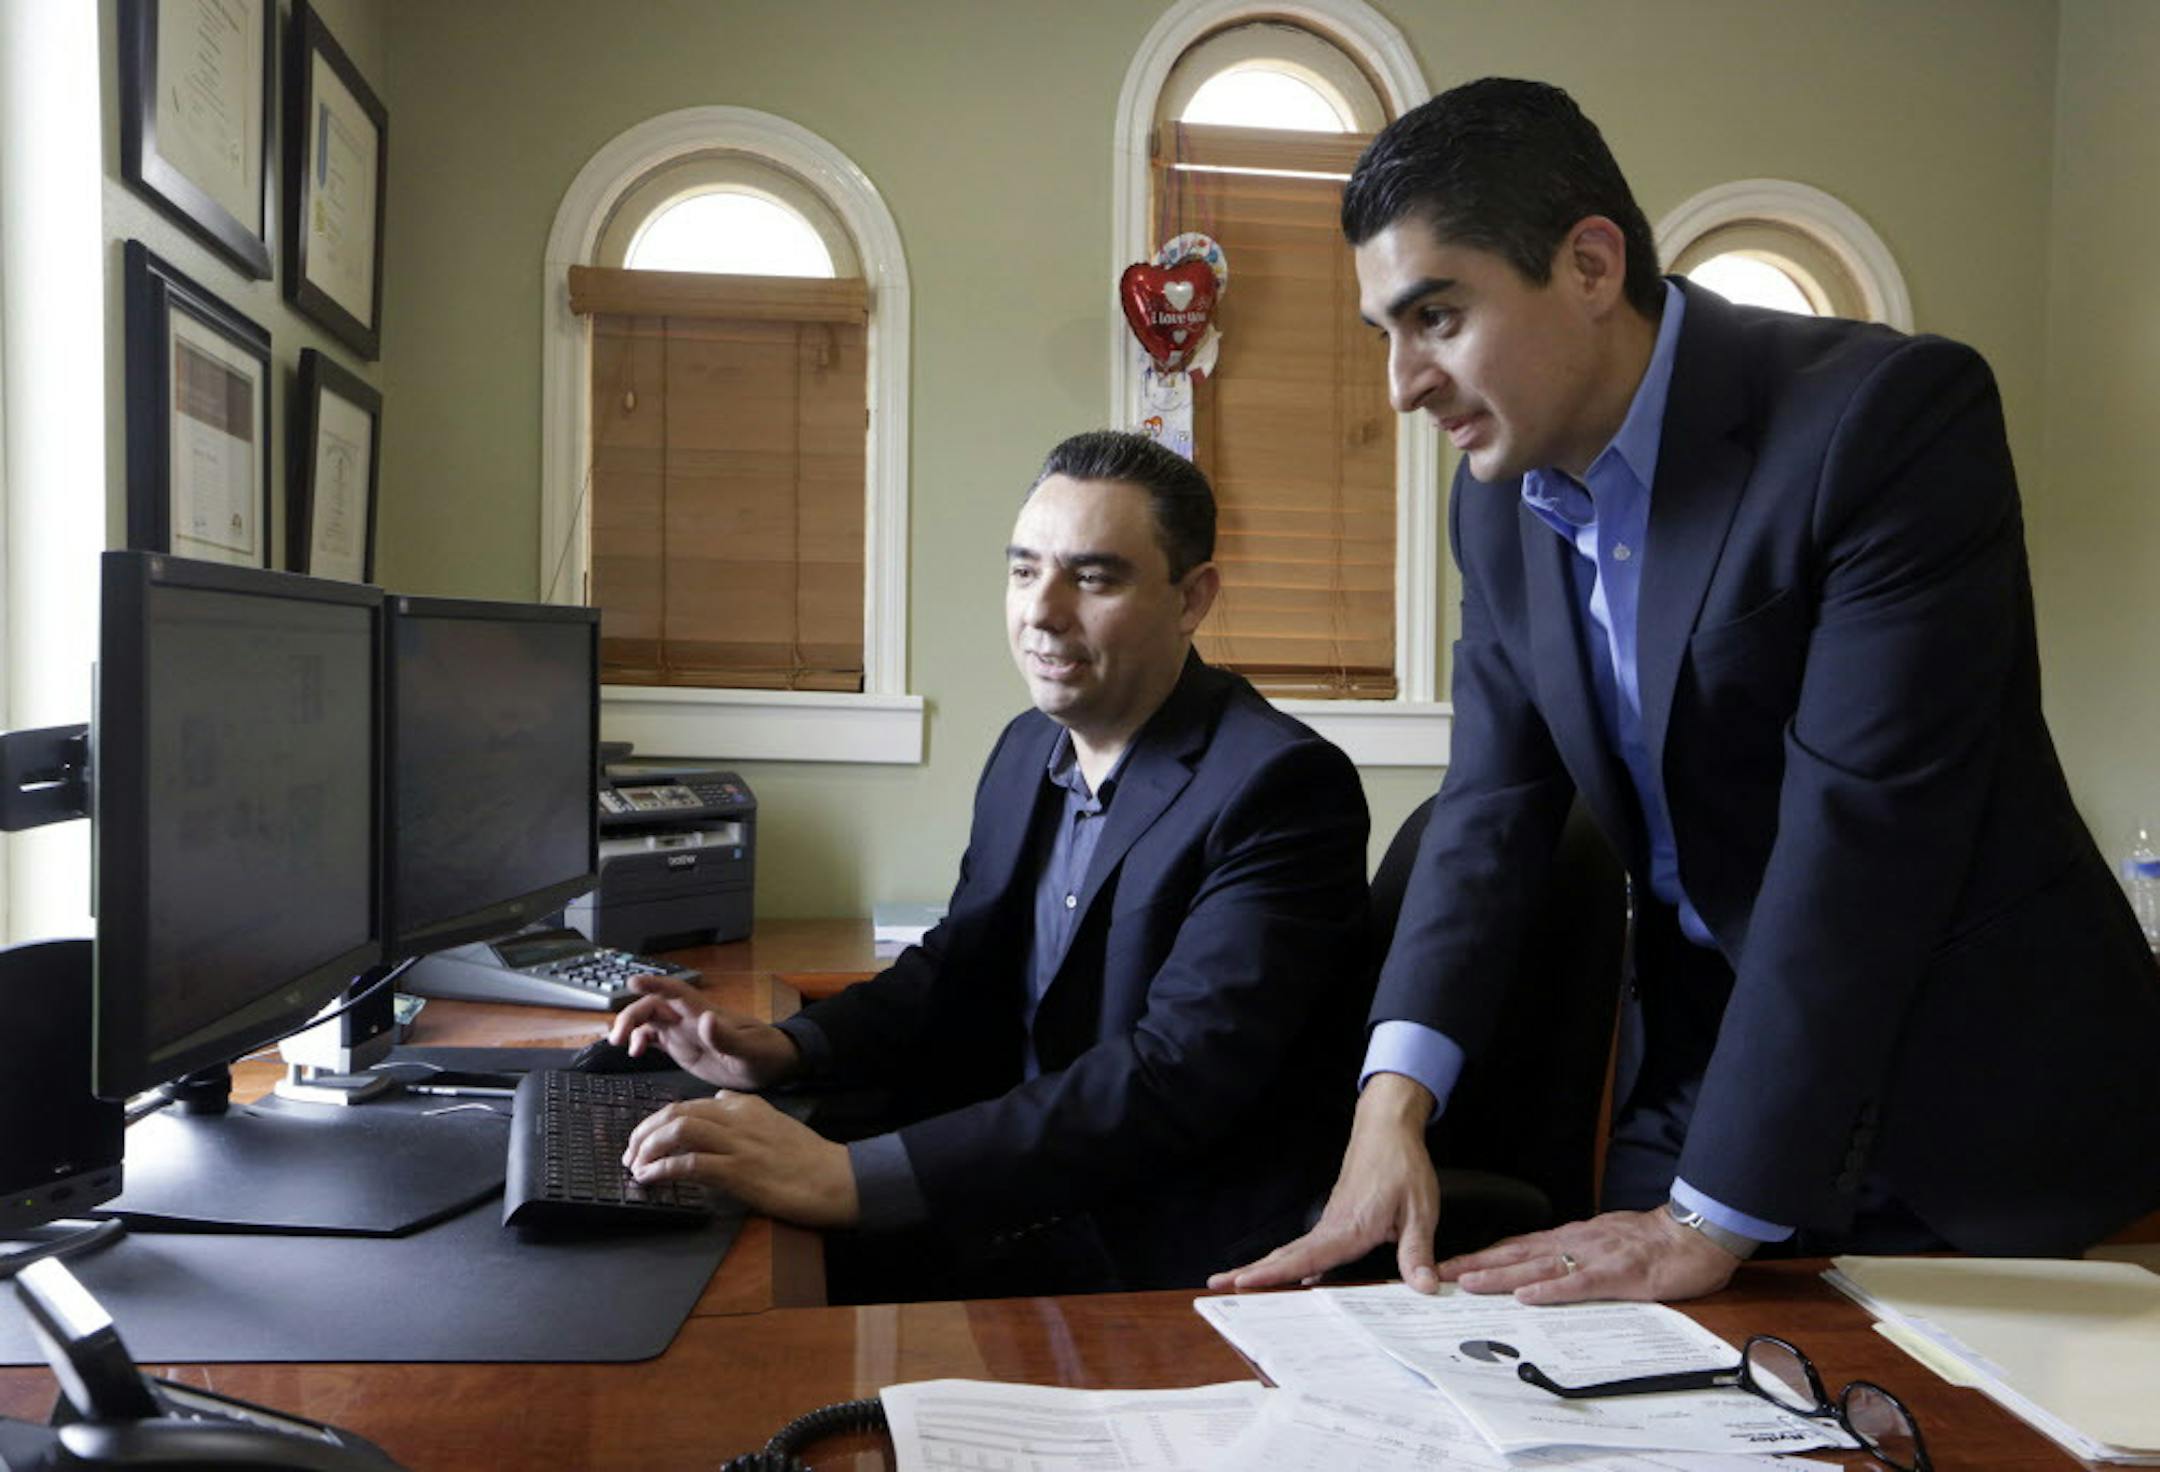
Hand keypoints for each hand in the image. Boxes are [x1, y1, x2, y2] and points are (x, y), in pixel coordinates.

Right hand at [607, 974, 800, 1090]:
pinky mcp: (684, 1048)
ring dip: (631, 1027)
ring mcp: (686, 1033)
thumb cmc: (767, 1053)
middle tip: (617, 1037)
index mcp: (705, 1014)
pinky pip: (656, 1038)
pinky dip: (640, 1041)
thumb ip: (727, 1037)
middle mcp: (690, 1020)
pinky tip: (635, 1053)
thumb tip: (705, 1019)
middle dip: (631, 1015)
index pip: (676, 992)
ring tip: (619, 1044)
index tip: (633, 981)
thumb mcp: (750, 1049)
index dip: (655, 984)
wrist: (775, 1066)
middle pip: (653, 1006)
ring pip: (650, 1020)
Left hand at [623, 1091, 859, 1228]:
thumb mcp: (773, 1122)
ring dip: (648, 1147)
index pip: (690, 1104)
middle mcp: (737, 1117)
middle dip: (644, 1132)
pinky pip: (689, 1164)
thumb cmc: (807, 1158)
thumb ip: (743, 1112)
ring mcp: (737, 1143)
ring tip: (635, 1165)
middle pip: (676, 1112)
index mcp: (744, 1105)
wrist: (835, 1178)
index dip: (659, 1121)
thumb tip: (716, 1102)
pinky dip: (662, 1170)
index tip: (645, 1139)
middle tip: (631, 1153)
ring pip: (678, 1130)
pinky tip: (650, 1179)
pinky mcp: (739, 1171)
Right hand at [1207, 1072, 1443, 1292]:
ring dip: (1265, 1267)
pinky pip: (1308, 1247)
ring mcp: (1330, 1222)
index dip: (1275, 1274)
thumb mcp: (1420, 1211)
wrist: (1389, 1129)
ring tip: (1238, 1283)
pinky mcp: (1336, 1219)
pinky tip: (1293, 1277)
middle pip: (1286, 1255)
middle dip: (1251, 1272)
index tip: (1243, 1283)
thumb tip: (1423, 1288)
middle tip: (1215, 1286)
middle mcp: (1332, 1226)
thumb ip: (1416, 1252)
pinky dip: (1291, 1262)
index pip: (1306, 1258)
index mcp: (1349, 1227)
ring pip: (1293, 1251)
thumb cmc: (1402, 1165)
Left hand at [1441, 1207, 1742, 1303]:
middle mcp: (1574, 1243)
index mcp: (1571, 1238)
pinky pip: (1579, 1283)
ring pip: (1538, 1267)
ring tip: (1468, 1283)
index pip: (1518, 1246)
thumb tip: (1542, 1266)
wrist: (1694, 1233)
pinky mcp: (1617, 1274)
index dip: (1483, 1256)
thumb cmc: (1652, 1241)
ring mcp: (1594, 1257)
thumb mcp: (1604, 1242)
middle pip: (1517, 1254)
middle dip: (1477, 1264)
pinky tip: (1527, 1296)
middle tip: (1441, 1274)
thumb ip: (1574, 1253)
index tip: (1451, 1265)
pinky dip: (1550, 1290)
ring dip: (1501, 1276)